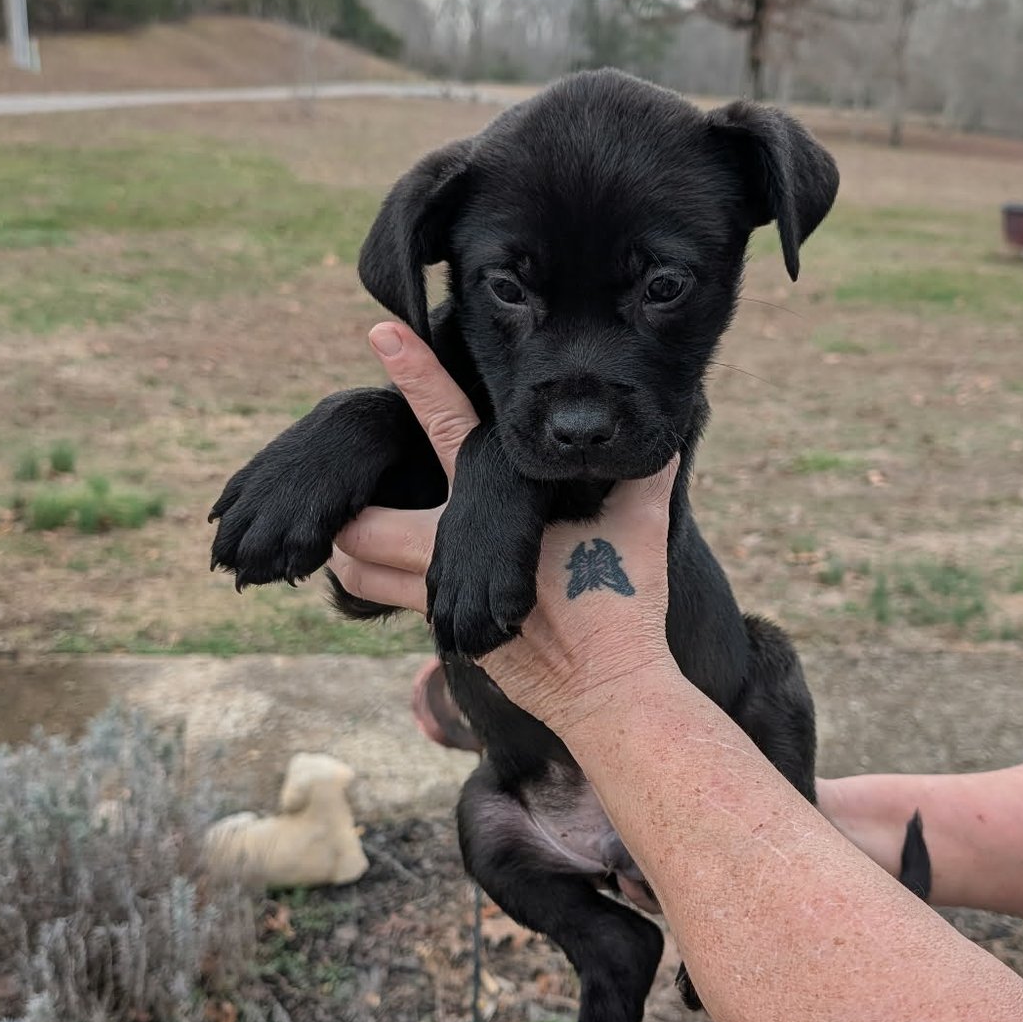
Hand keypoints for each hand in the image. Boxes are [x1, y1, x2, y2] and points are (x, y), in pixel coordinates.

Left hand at [330, 324, 681, 735]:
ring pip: (360, 568)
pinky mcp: (440, 634)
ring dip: (352, 554)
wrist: (607, 688)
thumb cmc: (623, 606)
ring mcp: (441, 595)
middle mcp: (455, 545)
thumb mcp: (641, 529)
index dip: (416, 375)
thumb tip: (674, 429)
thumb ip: (647, 474)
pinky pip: (389, 605)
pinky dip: (378, 591)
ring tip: (353, 542)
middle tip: (349, 501)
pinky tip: (387, 582)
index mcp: (497, 501)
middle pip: (365, 518)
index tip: (383, 333)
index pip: (446, 424)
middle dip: (348, 509)